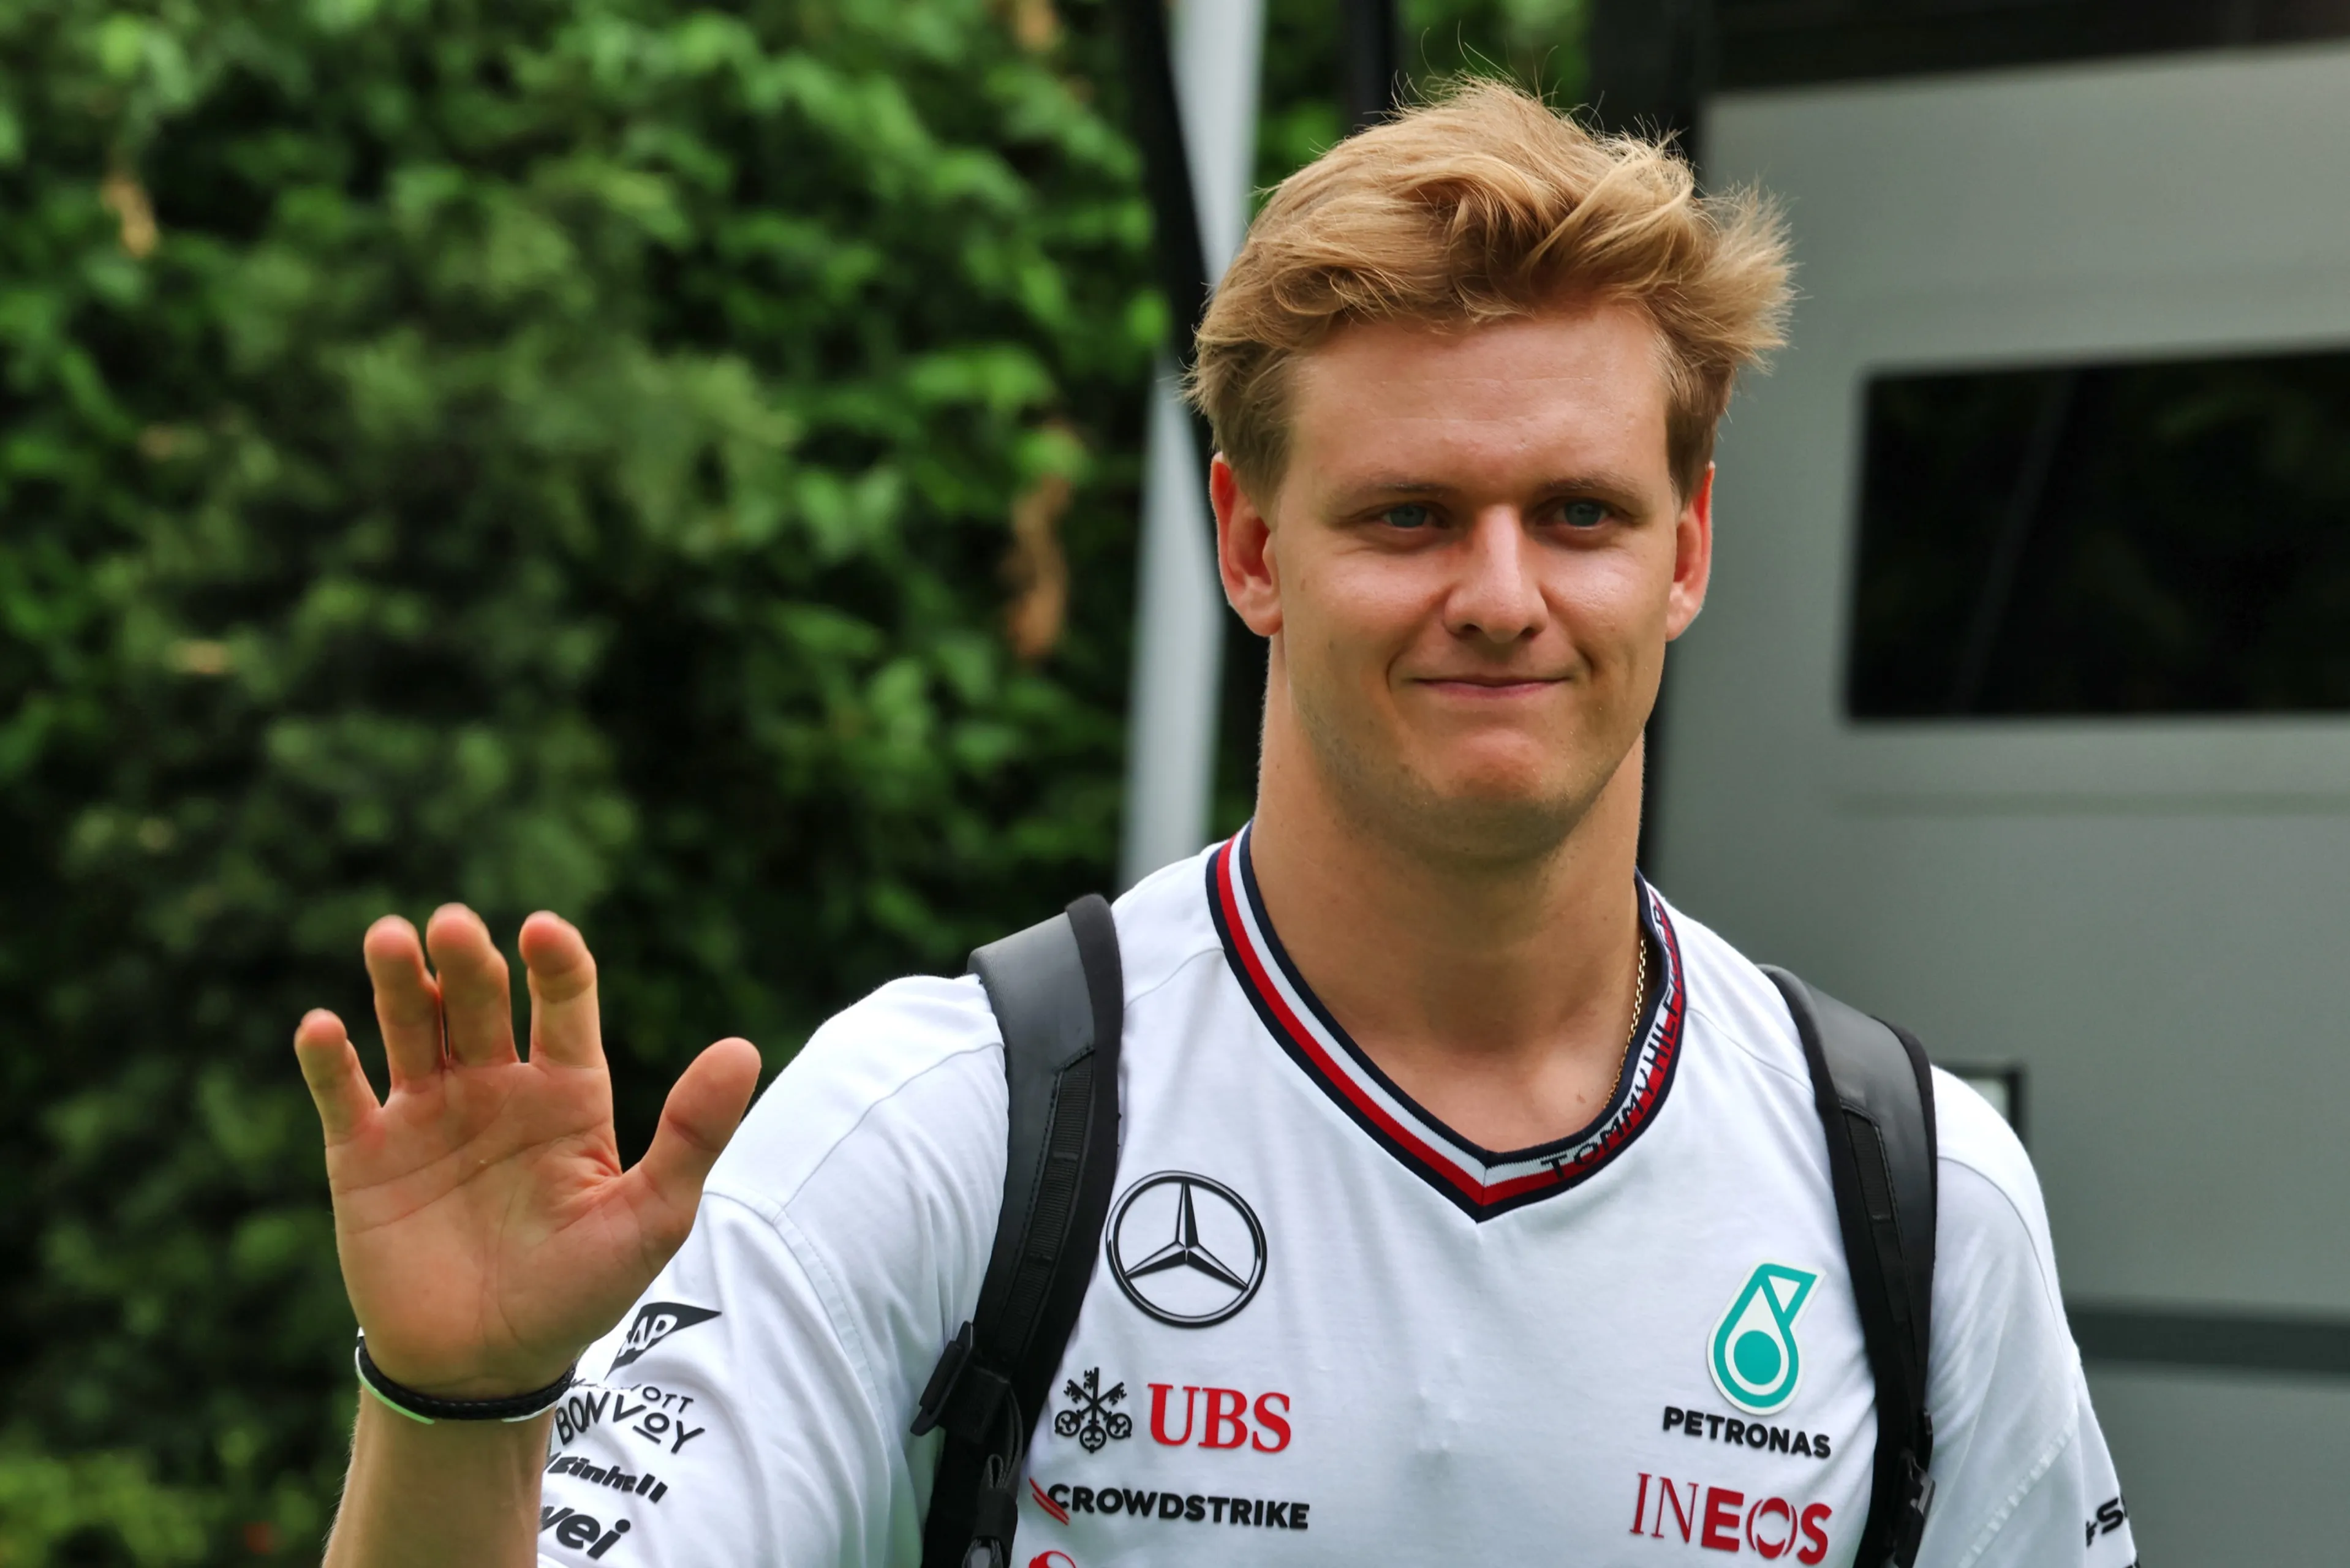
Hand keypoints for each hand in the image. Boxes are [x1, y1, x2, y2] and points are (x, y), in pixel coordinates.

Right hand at [293, 906, 761, 1397]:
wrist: (485, 1369)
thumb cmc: (578, 1293)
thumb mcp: (651, 1218)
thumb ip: (692, 1134)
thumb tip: (744, 1047)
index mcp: (567, 1090)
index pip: (564, 1001)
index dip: (556, 962)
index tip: (544, 932)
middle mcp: (495, 1086)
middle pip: (479, 1000)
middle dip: (468, 959)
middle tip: (453, 927)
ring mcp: (426, 1114)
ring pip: (410, 1024)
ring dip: (399, 980)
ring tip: (391, 938)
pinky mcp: (363, 1154)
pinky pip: (341, 1093)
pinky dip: (328, 1058)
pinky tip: (322, 1027)